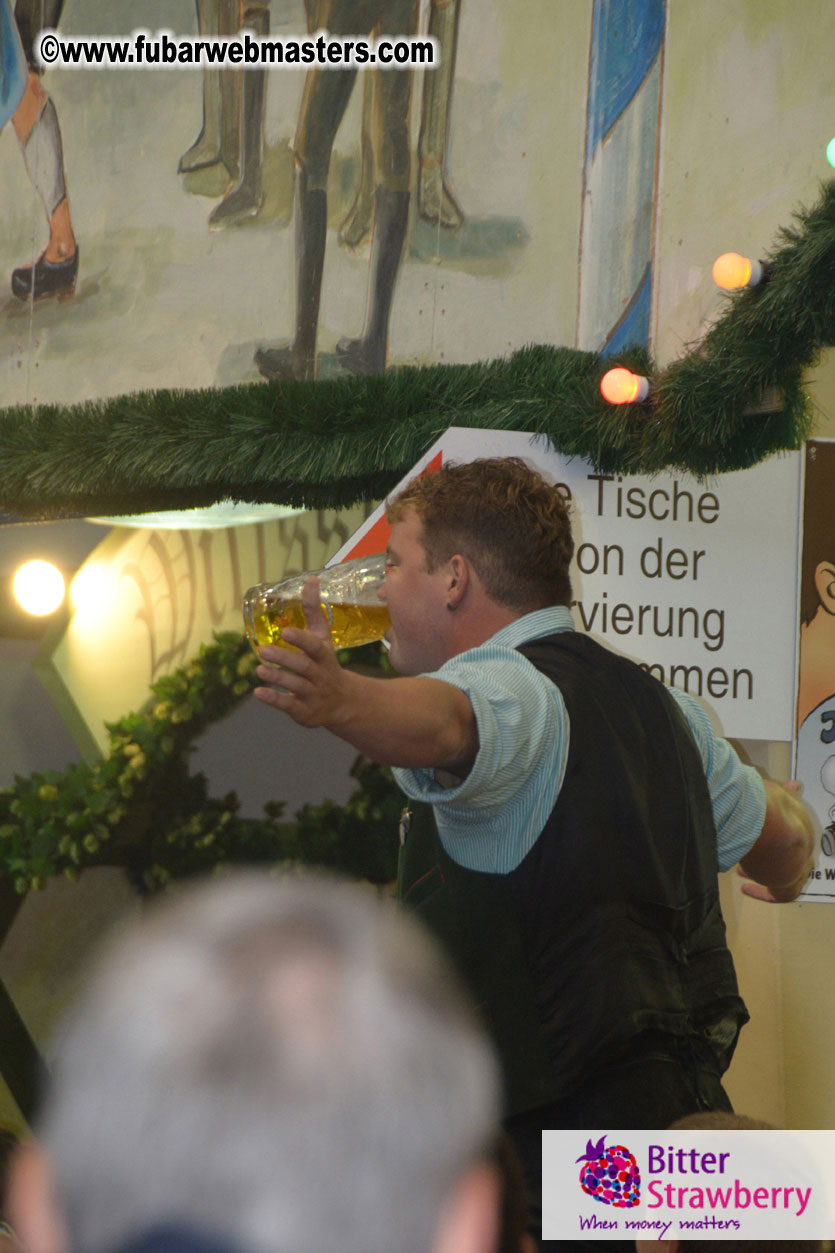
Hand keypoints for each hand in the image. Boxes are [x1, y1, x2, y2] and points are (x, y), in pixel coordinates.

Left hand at [253, 576, 349, 727]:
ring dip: (277, 678)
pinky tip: (258, 692)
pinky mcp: (305, 711)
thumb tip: (311, 578)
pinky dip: (274, 699)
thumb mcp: (323, 638)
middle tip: (262, 650)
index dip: (300, 639)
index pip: (314, 646)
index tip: (285, 631)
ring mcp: (313, 694)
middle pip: (303, 666)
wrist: (343, 702)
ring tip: (258, 670)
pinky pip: (289, 706)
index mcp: (324, 656)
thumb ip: (314, 610)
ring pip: (296, 686)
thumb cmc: (325, 663)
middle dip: (284, 658)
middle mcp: (320, 675)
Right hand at [738, 780, 814, 902]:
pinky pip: (775, 895)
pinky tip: (744, 888)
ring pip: (782, 877)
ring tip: (741, 871)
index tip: (762, 836)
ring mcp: (797, 872)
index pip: (795, 837)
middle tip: (749, 856)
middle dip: (768, 858)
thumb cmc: (776, 813)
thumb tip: (794, 784)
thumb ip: (788, 795)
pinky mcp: (787, 888)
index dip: (777, 838)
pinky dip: (760, 892)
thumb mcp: (783, 798)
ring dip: (762, 874)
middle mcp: (803, 854)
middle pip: (789, 860)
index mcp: (804, 832)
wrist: (780, 835)